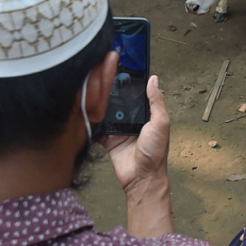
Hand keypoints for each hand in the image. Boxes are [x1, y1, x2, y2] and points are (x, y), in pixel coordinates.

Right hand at [100, 75, 169, 194]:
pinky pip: (97, 127)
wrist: (141, 178)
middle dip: (110, 91)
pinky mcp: (107, 139)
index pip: (136, 93)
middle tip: (98, 76)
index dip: (129, 82)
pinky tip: (84, 109)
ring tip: (88, 89)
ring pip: (106, 111)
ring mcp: (118, 128)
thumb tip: (153, 79)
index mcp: (146, 114)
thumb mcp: (161, 124)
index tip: (118, 67)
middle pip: (118, 101)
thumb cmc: (156, 152)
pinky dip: (92, 120)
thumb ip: (156, 102)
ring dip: (99, 104)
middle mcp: (132, 119)